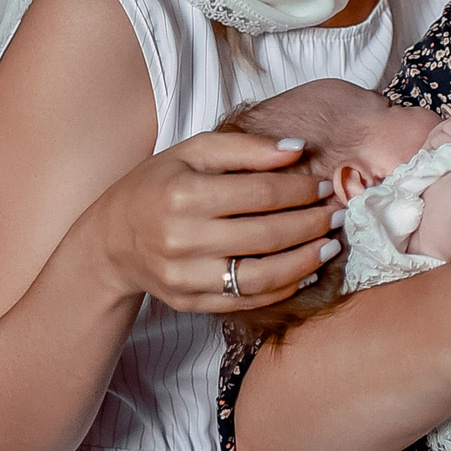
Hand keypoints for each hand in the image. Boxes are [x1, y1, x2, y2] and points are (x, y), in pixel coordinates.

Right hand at [81, 130, 337, 315]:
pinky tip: (305, 272)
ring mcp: (185, 276)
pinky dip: (282, 288)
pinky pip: (246, 300)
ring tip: (329, 245)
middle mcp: (182, 239)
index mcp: (183, 194)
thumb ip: (244, 148)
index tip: (323, 186)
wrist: (113, 238)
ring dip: (305, 262)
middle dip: (310, 224)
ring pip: (261, 276)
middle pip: (266, 235)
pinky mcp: (189, 302)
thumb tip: (297, 149)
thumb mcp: (191, 152)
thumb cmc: (157, 185)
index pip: (259, 194)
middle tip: (336, 214)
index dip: (299, 191)